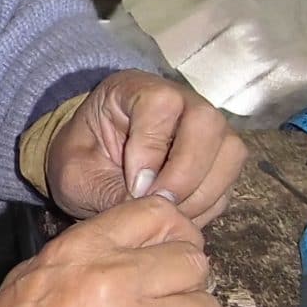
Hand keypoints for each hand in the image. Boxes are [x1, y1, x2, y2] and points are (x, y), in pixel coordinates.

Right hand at [0, 196, 226, 306]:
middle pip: (194, 263)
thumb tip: (129, 251)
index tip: (171, 254)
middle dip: (186, 282)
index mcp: (86, 251)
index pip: (159, 215)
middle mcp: (121, 281)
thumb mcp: (32, 274)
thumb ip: (86, 255)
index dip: (175, 233)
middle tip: (169, 302)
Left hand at [46, 70, 245, 224]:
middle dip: (185, 173)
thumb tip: (153, 209)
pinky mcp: (218, 159)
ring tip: (167, 214)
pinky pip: (229, 183)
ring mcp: (206, 129)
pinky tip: (177, 217)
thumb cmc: (81, 160)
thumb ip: (108, 190)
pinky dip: (207, 206)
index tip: (133, 185)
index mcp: (135, 90)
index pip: (161, 103)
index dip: (151, 148)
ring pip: (230, 152)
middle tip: (158, 203)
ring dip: (201, 193)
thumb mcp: (76, 175)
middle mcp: (181, 101)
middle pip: (207, 123)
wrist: (91, 166)